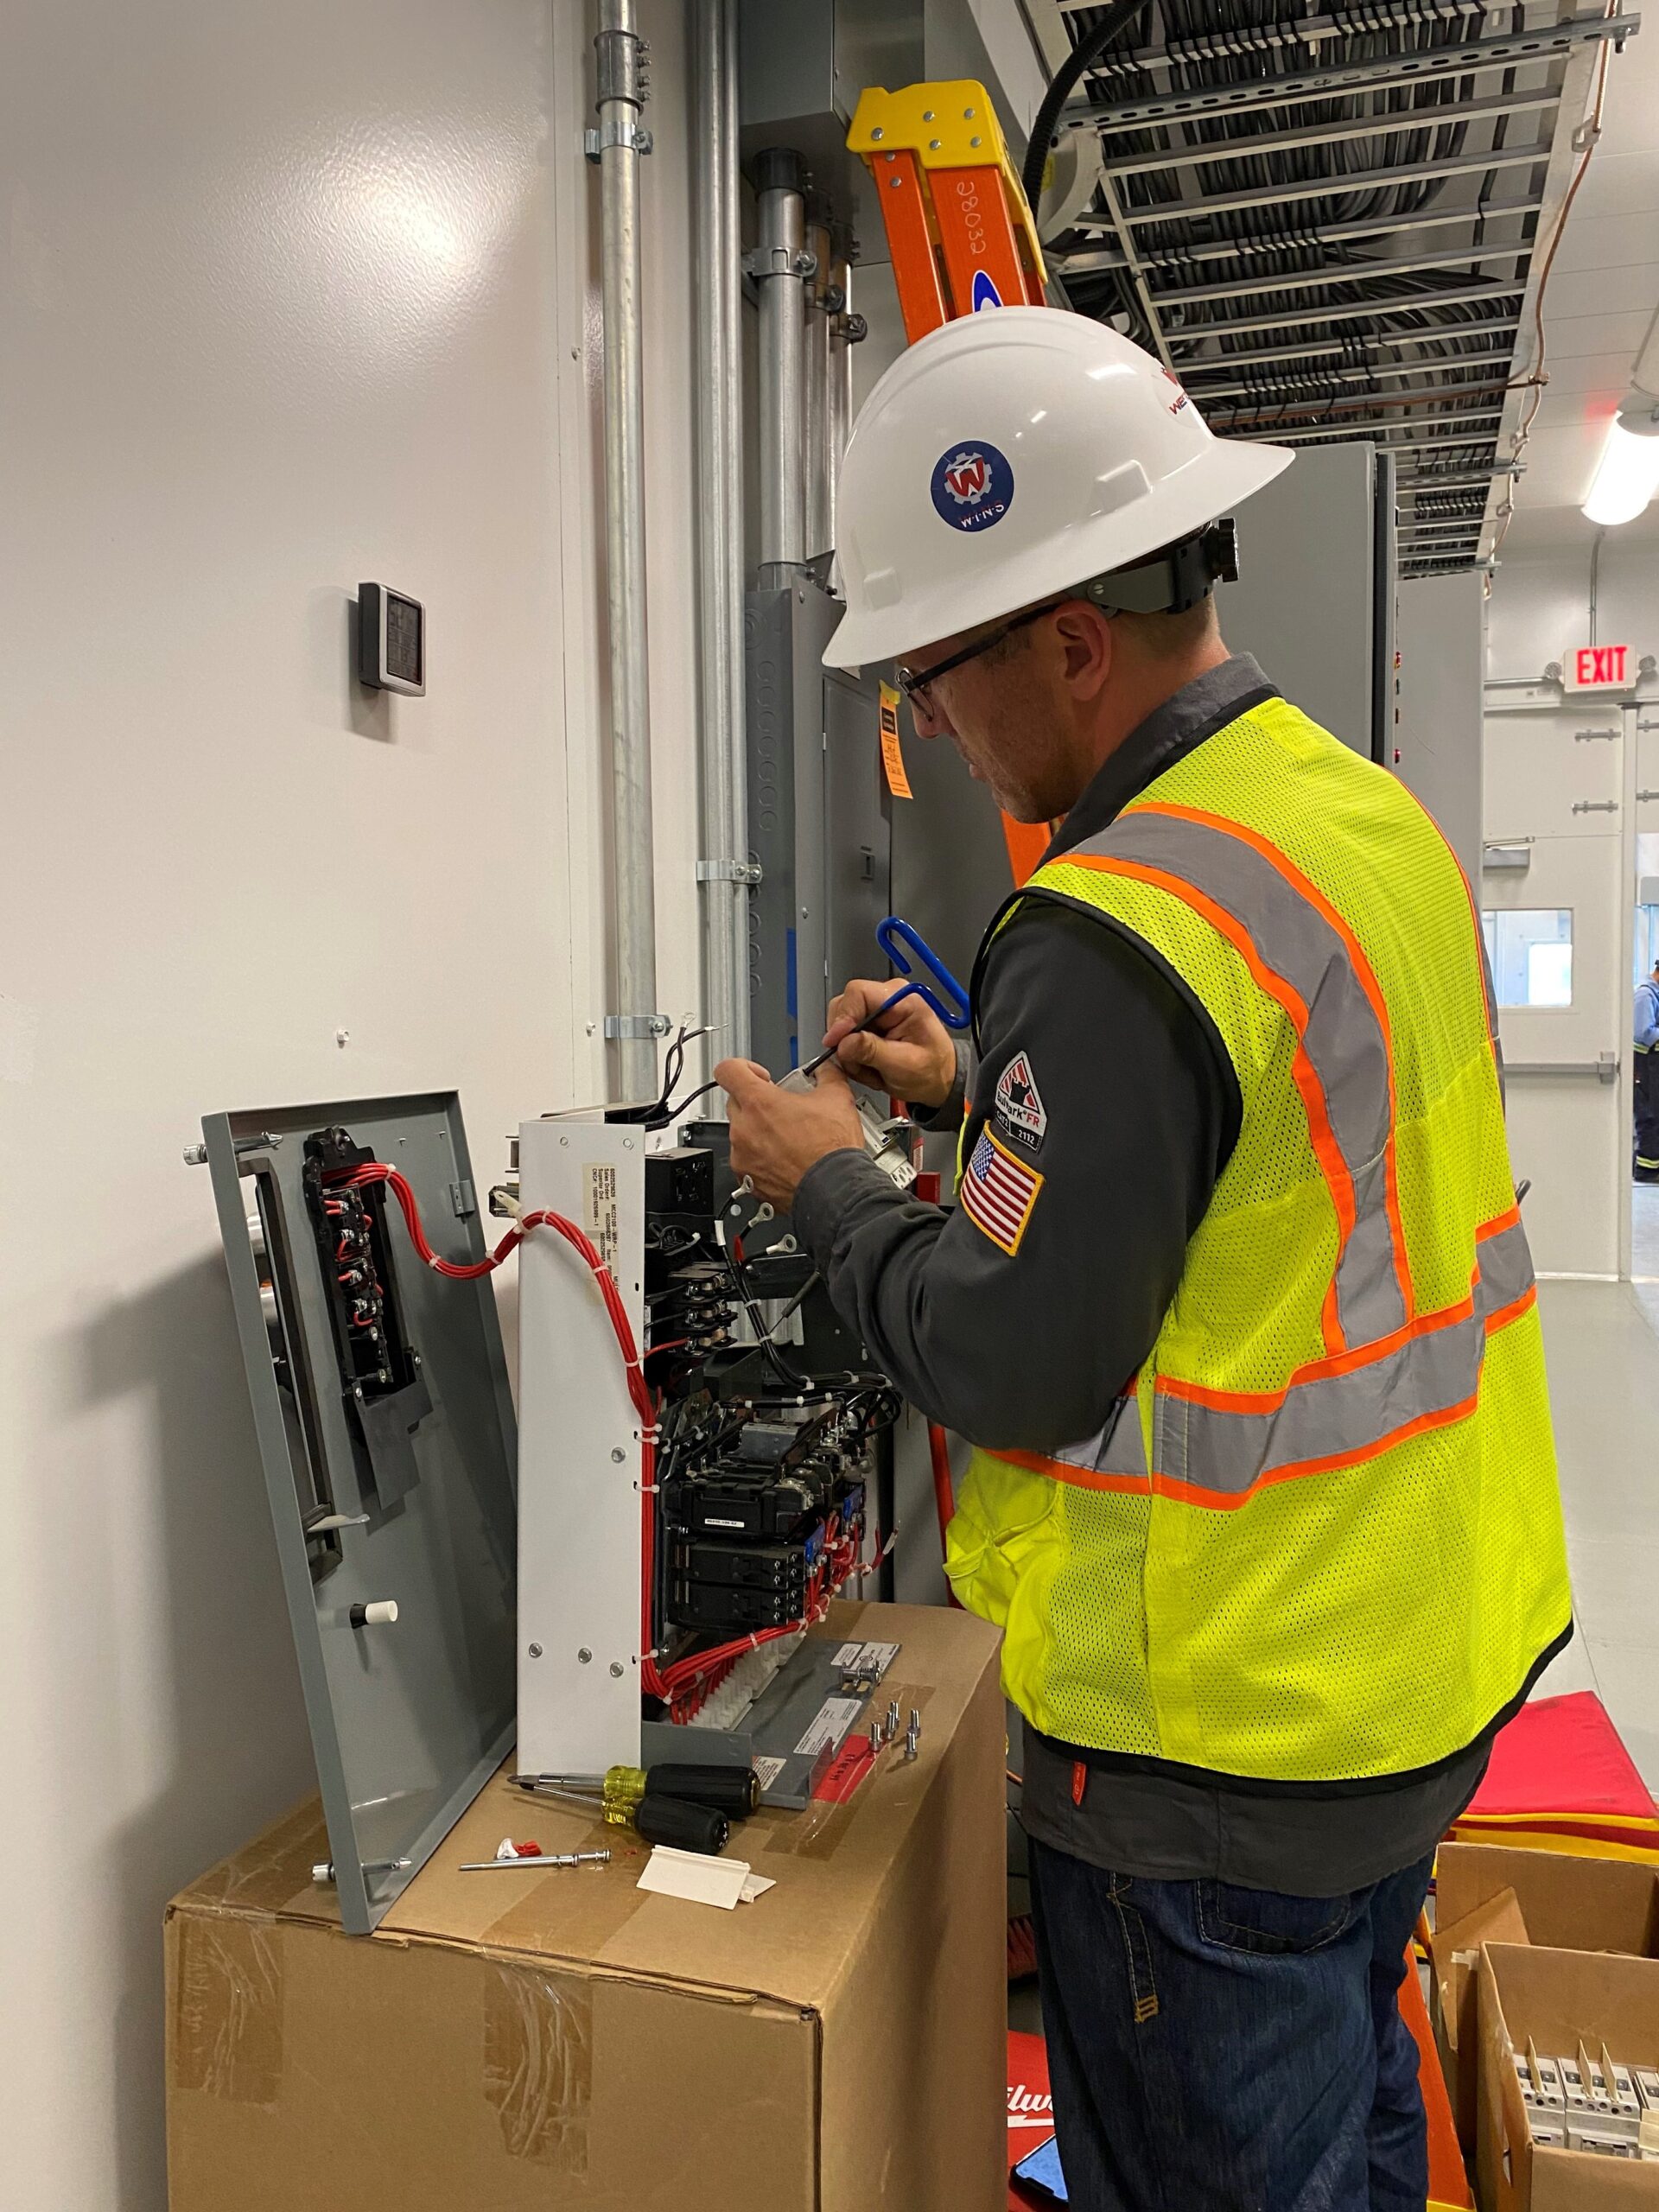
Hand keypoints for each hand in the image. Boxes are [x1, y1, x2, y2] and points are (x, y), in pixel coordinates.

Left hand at [714, 1058, 864, 1209]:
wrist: (834, 1189)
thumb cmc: (832, 1151)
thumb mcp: (837, 1098)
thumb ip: (827, 1075)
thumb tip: (827, 1070)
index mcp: (759, 1103)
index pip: (728, 1070)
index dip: (742, 1068)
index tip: (759, 1076)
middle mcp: (743, 1129)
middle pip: (735, 1102)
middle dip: (757, 1103)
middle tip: (782, 1109)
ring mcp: (742, 1156)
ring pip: (741, 1134)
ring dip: (759, 1132)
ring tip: (788, 1138)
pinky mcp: (747, 1180)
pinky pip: (747, 1161)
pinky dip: (761, 1159)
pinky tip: (785, 1159)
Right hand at [824, 980, 957, 1108]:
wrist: (939, 1081)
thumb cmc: (933, 1070)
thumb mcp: (904, 1064)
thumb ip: (873, 1051)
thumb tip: (844, 1042)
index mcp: (902, 999)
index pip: (859, 993)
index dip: (843, 1016)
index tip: (837, 1041)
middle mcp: (887, 1000)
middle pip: (844, 1007)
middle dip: (845, 1039)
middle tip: (858, 1062)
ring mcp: (876, 1013)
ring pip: (841, 1025)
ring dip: (849, 1052)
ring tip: (871, 1068)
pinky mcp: (868, 1026)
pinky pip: (845, 1038)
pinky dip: (852, 1057)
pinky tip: (870, 1066)